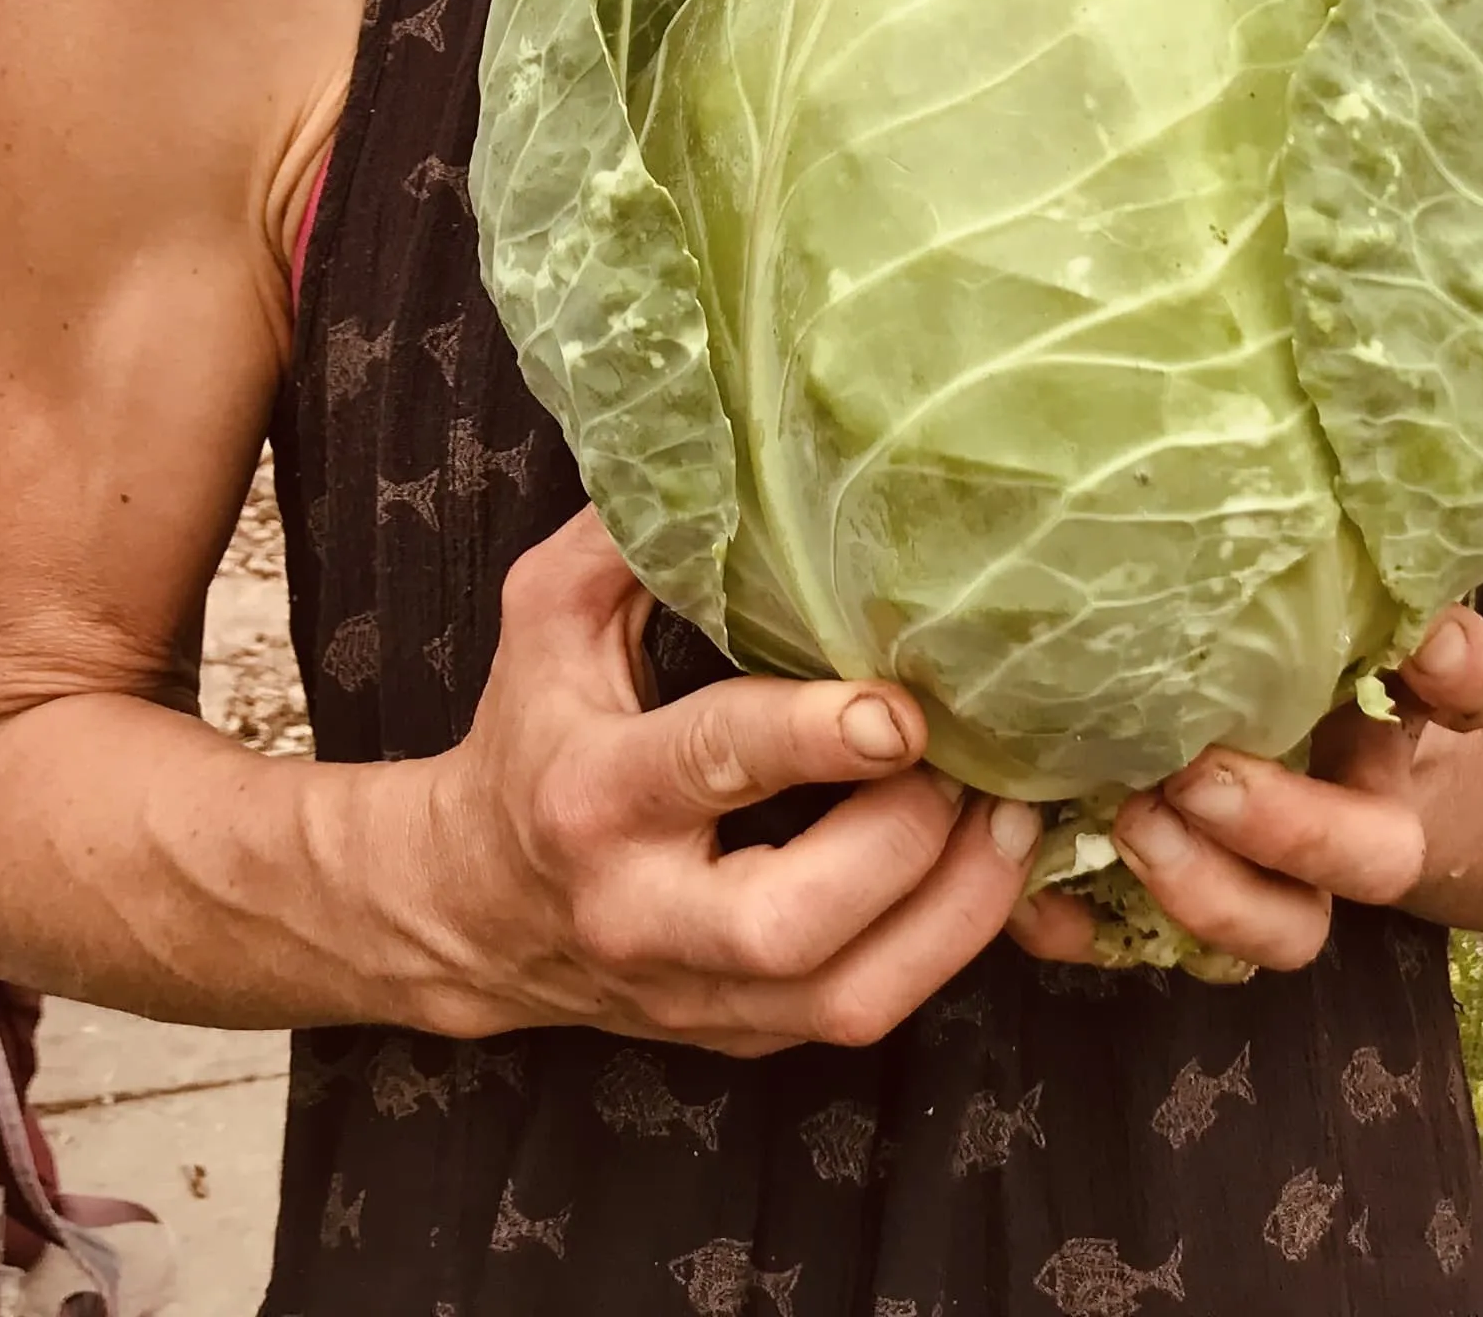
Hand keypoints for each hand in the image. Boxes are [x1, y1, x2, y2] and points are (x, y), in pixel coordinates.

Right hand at [418, 511, 1035, 1052]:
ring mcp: (696, 993)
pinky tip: (988, 872)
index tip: (902, 706)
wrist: (468, 907)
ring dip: (957, 912)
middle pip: (790, 922)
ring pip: (848, 998)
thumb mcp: (548, 617)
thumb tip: (723, 448)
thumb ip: (630, 539)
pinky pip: (863, 1015)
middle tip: (974, 766)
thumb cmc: (529, 735)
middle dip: (904, 842)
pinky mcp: (743, 1035)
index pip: (711, 764)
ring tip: (1015, 820)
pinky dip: (946, 948)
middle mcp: (641, 913)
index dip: (815, 738)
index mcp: (592, 796)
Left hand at [1007, 604, 1482, 973]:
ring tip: (1132, 824)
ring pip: (1285, 930)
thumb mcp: (1284, 593)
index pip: (1474, 693)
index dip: (1465, 676)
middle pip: (1378, 858)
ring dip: (1212, 894)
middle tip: (1199, 775)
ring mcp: (1275, 874)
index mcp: (1391, 713)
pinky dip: (1092, 930)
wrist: (1202, 723)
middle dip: (1295, 827)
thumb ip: (1322, 558)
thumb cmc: (1243, 633)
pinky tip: (1038, 897)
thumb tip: (1394, 521)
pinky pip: (1147, 947)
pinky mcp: (1178, 910)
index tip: (1424, 646)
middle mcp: (1354, 808)